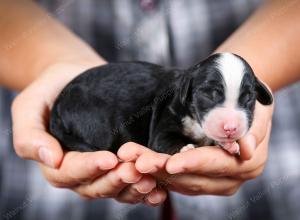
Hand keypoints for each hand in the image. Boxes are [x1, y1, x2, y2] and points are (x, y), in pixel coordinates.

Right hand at [11, 63, 163, 204]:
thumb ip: (30, 135)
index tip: (108, 159)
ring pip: (116, 189)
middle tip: (134, 169)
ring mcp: (101, 170)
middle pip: (96, 186)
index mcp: (56, 164)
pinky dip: (145, 190)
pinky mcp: (120, 163)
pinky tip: (159, 189)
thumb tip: (50, 160)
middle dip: (116, 180)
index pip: (70, 173)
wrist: (74, 77)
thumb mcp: (29, 107)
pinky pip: (131, 183)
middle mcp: (80, 172)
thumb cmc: (49, 91)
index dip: (89, 168)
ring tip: (150, 179)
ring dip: (133, 188)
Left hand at [118, 101, 273, 195]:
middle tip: (136, 161)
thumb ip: (249, 127)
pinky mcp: (199, 179)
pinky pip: (176, 180)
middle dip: (163, 169)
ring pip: (180, 182)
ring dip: (154, 172)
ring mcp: (214, 182)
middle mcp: (231, 178)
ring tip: (129, 159)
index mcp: (247, 163)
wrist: (238, 104)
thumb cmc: (243, 100)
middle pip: (193, 178)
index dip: (193, 164)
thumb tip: (247, 149)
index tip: (171, 163)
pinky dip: (157, 173)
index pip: (216, 164)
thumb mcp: (250, 106)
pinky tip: (136, 164)